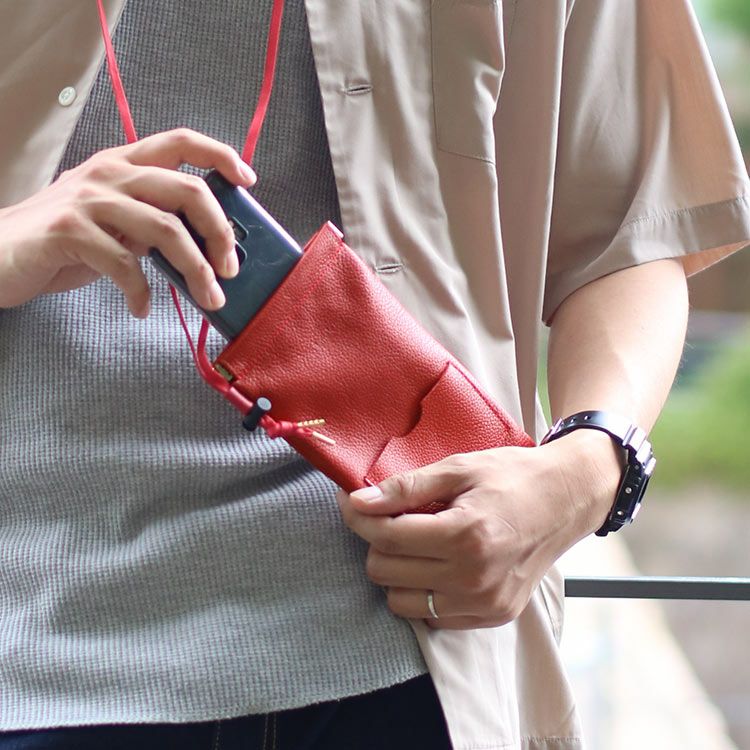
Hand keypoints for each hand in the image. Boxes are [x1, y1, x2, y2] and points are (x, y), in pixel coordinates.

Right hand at [0, 128, 255, 317]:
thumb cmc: (63, 242)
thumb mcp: (114, 222)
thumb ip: (151, 223)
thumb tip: (206, 247)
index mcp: (123, 164)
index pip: (180, 142)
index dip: (220, 155)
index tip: (248, 180)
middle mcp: (109, 173)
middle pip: (187, 191)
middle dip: (220, 233)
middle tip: (230, 269)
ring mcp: (88, 200)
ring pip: (165, 230)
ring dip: (195, 271)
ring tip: (207, 298)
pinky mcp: (69, 232)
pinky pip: (124, 265)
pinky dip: (141, 293)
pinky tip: (141, 308)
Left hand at [337, 431, 620, 629]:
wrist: (567, 500)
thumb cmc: (513, 476)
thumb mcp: (460, 467)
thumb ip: (407, 487)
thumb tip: (358, 501)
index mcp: (466, 534)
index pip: (386, 536)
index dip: (359, 516)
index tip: (351, 501)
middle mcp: (474, 577)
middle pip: (386, 572)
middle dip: (377, 542)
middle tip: (390, 517)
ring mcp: (484, 603)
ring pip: (401, 602)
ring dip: (396, 572)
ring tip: (415, 542)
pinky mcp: (492, 616)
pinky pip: (431, 616)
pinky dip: (422, 591)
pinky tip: (437, 562)